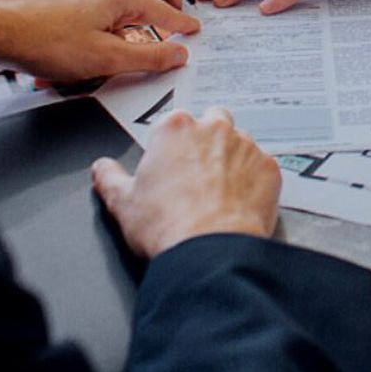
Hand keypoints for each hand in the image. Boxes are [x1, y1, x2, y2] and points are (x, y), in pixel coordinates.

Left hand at [0, 0, 199, 81]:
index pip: (163, 10)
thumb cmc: (44, 40)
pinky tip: (71, 53)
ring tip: (92, 65)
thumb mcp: (105, 57)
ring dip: (107, 40)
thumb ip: (148, 57)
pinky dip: (87, 34)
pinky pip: (87, 15)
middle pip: (135, 12)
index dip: (180, 24)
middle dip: (139, 37)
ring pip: (108, 15)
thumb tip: (178, 54)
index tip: (194, 30)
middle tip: (146, 56)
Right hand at [91, 107, 279, 257]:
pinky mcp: (269, 167)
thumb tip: (101, 168)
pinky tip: (239, 202)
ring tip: (219, 192)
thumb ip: (110, 178)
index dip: (172, 144)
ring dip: (232, 159)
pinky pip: (262, 167)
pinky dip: (253, 180)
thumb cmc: (166, 226)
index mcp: (176, 129)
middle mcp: (214, 128)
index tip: (171, 164)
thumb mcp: (123, 203)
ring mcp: (246, 145)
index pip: (175, 122)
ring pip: (241, 142)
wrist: (208, 251)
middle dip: (207, 140)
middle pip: (213, 121)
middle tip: (197, 172)